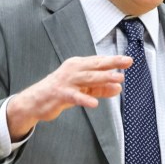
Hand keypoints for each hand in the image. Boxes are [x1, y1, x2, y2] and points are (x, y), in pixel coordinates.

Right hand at [6, 55, 132, 139]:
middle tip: (127, 62)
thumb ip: (101, 89)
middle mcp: (73, 70)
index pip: (98, 61)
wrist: (35, 101)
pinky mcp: (60, 94)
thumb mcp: (83, 89)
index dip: (114, 60)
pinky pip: (74, 97)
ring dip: (104, 78)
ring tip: (119, 79)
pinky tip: (94, 104)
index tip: (128, 60)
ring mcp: (66, 81)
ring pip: (88, 78)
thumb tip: (119, 88)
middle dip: (112, 63)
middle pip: (95, 66)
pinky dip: (84, 99)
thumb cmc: (61, 92)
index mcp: (78, 66)